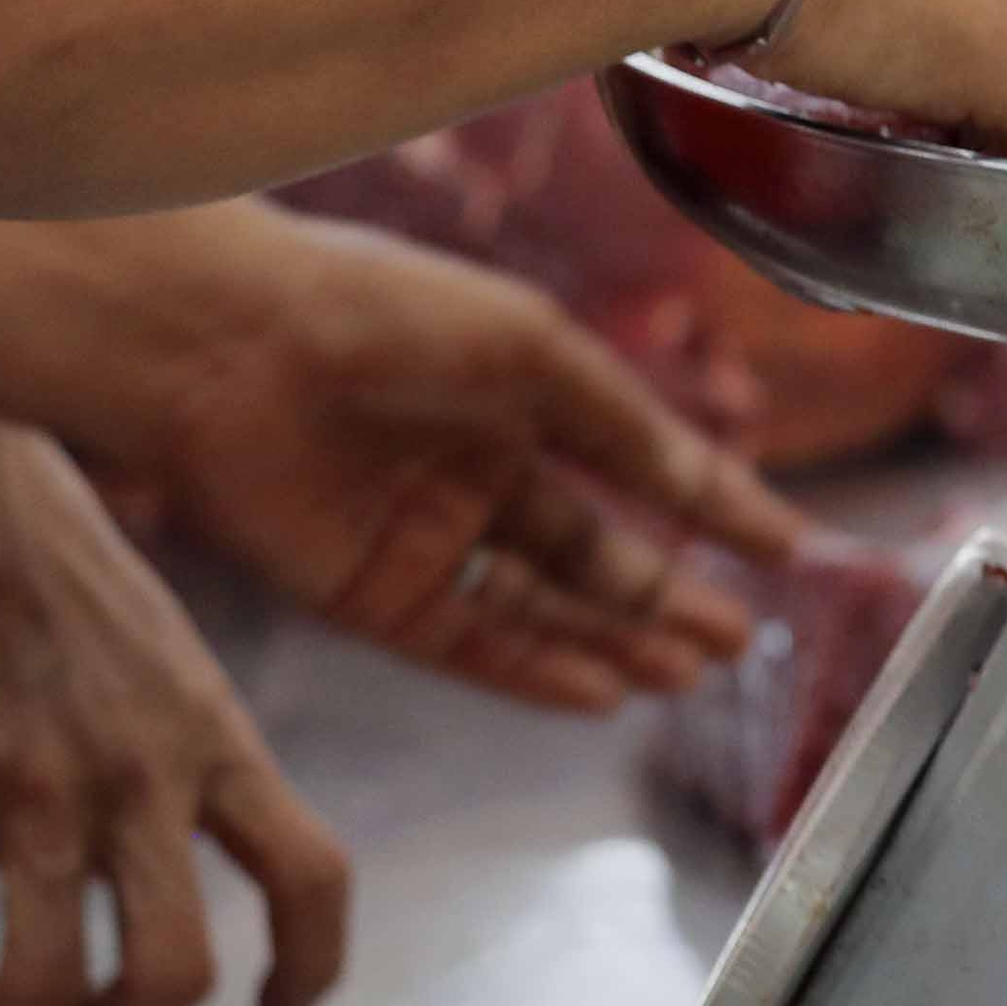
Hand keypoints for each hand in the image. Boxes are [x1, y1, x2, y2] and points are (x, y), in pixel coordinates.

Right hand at [0, 401, 347, 1005]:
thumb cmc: (59, 572)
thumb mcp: (164, 662)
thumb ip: (178, 759)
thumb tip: (166, 857)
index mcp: (218, 741)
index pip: (310, 875)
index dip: (311, 967)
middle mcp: (145, 772)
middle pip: (177, 970)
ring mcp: (41, 779)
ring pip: (49, 982)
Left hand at [40, 207, 811, 713]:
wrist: (223, 345)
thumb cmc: (383, 312)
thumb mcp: (536, 352)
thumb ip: (627, 430)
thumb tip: (714, 487)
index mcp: (519, 395)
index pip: (636, 465)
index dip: (713, 506)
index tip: (784, 548)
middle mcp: (475, 469)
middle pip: (591, 552)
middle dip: (666, 596)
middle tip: (737, 638)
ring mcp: (422, 535)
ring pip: (538, 607)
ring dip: (612, 642)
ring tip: (686, 673)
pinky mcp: (365, 593)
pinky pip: (466, 642)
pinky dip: (533, 671)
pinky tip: (599, 693)